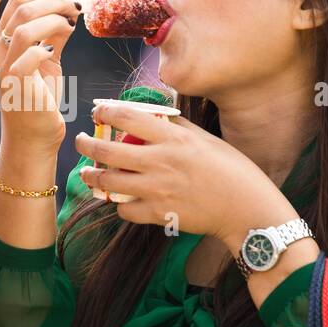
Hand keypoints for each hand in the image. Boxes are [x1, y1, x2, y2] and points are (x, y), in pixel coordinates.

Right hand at [0, 0, 81, 152]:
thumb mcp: (47, 60)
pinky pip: (30, 54)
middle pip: (21, 5)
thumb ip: (53, 35)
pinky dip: (46, 46)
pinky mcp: (16, 84)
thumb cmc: (40, 100)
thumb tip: (71, 10)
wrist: (33, 138)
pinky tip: (54, 53)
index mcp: (3, 40)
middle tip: (78, 5)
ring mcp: (4, 67)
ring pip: (24, 26)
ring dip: (54, 18)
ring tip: (73, 24)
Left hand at [72, 100, 296, 247]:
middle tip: (81, 142)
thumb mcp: (206, 139)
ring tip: (87, 173)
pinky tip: (119, 201)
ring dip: (92, 177)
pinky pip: (124, 210)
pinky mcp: (159, 215)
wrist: (246, 209)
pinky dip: (118, 206)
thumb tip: (156, 116)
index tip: (97, 111)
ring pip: (108, 183)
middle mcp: (160, 161)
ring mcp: (157, 190)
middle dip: (86, 145)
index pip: (127, 117)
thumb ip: (178, 128)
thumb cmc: (233, 171)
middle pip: (107, 150)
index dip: (105, 111)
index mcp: (173, 138)